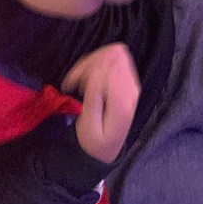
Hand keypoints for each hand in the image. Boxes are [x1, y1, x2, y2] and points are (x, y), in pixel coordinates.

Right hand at [62, 44, 139, 163]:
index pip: (110, 65)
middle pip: (114, 54)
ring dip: (92, 61)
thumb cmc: (94, 142)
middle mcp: (132, 87)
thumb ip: (94, 97)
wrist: (107, 150)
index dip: (88, 68)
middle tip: (74, 81)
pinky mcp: (127, 79)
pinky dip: (97, 63)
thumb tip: (96, 71)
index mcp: (123, 100)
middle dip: (90, 62)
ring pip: (114, 53)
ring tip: (78, 80)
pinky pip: (114, 58)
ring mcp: (131, 81)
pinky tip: (86, 78)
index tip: (70, 84)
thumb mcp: (89, 126)